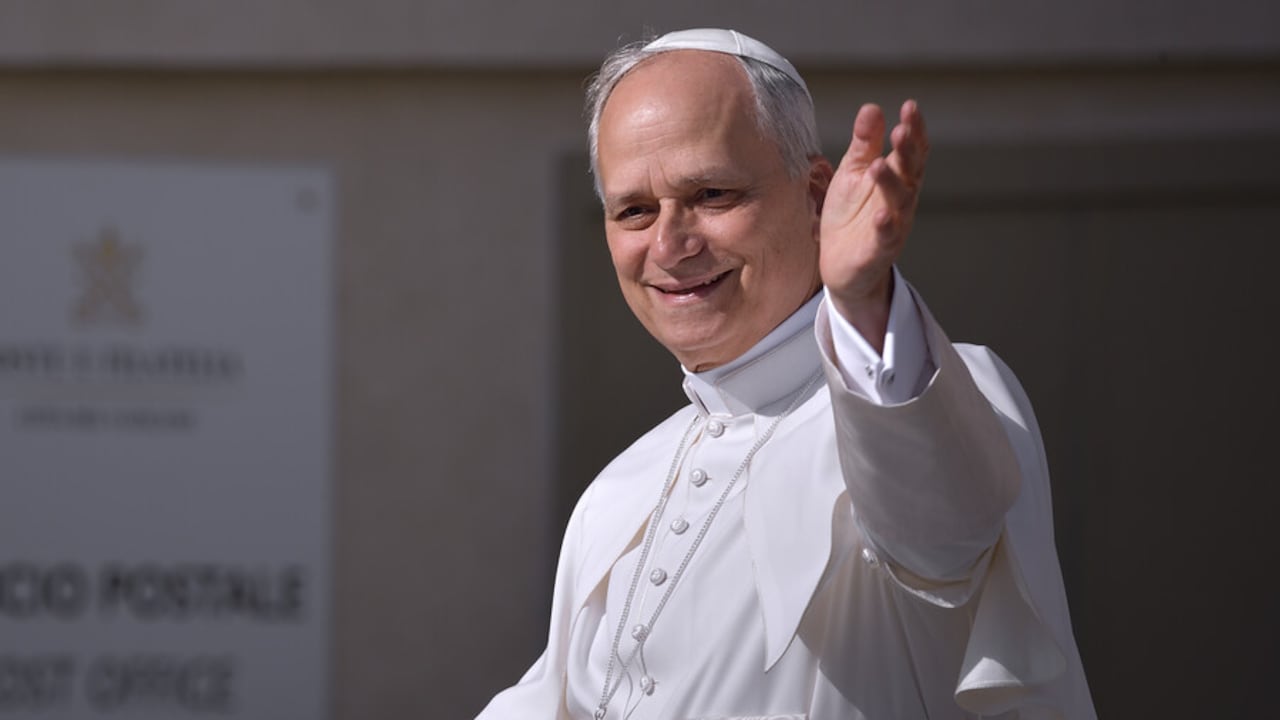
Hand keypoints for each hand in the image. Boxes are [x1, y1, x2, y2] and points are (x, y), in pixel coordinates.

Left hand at [818, 100, 928, 351]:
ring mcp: (893, 224)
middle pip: (910, 171)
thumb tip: (872, 108)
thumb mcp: (853, 173)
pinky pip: (887, 237)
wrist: (840, 263)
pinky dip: (886, 226)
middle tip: (901, 131)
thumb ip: (864, 144)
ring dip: (890, 184)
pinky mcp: (879, 250)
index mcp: (896, 177)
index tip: (910, 106)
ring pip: (899, 202)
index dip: (914, 129)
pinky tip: (881, 215)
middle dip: (907, 151)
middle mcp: (901, 199)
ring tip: (878, 166)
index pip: (911, 150)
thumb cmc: (850, 215)